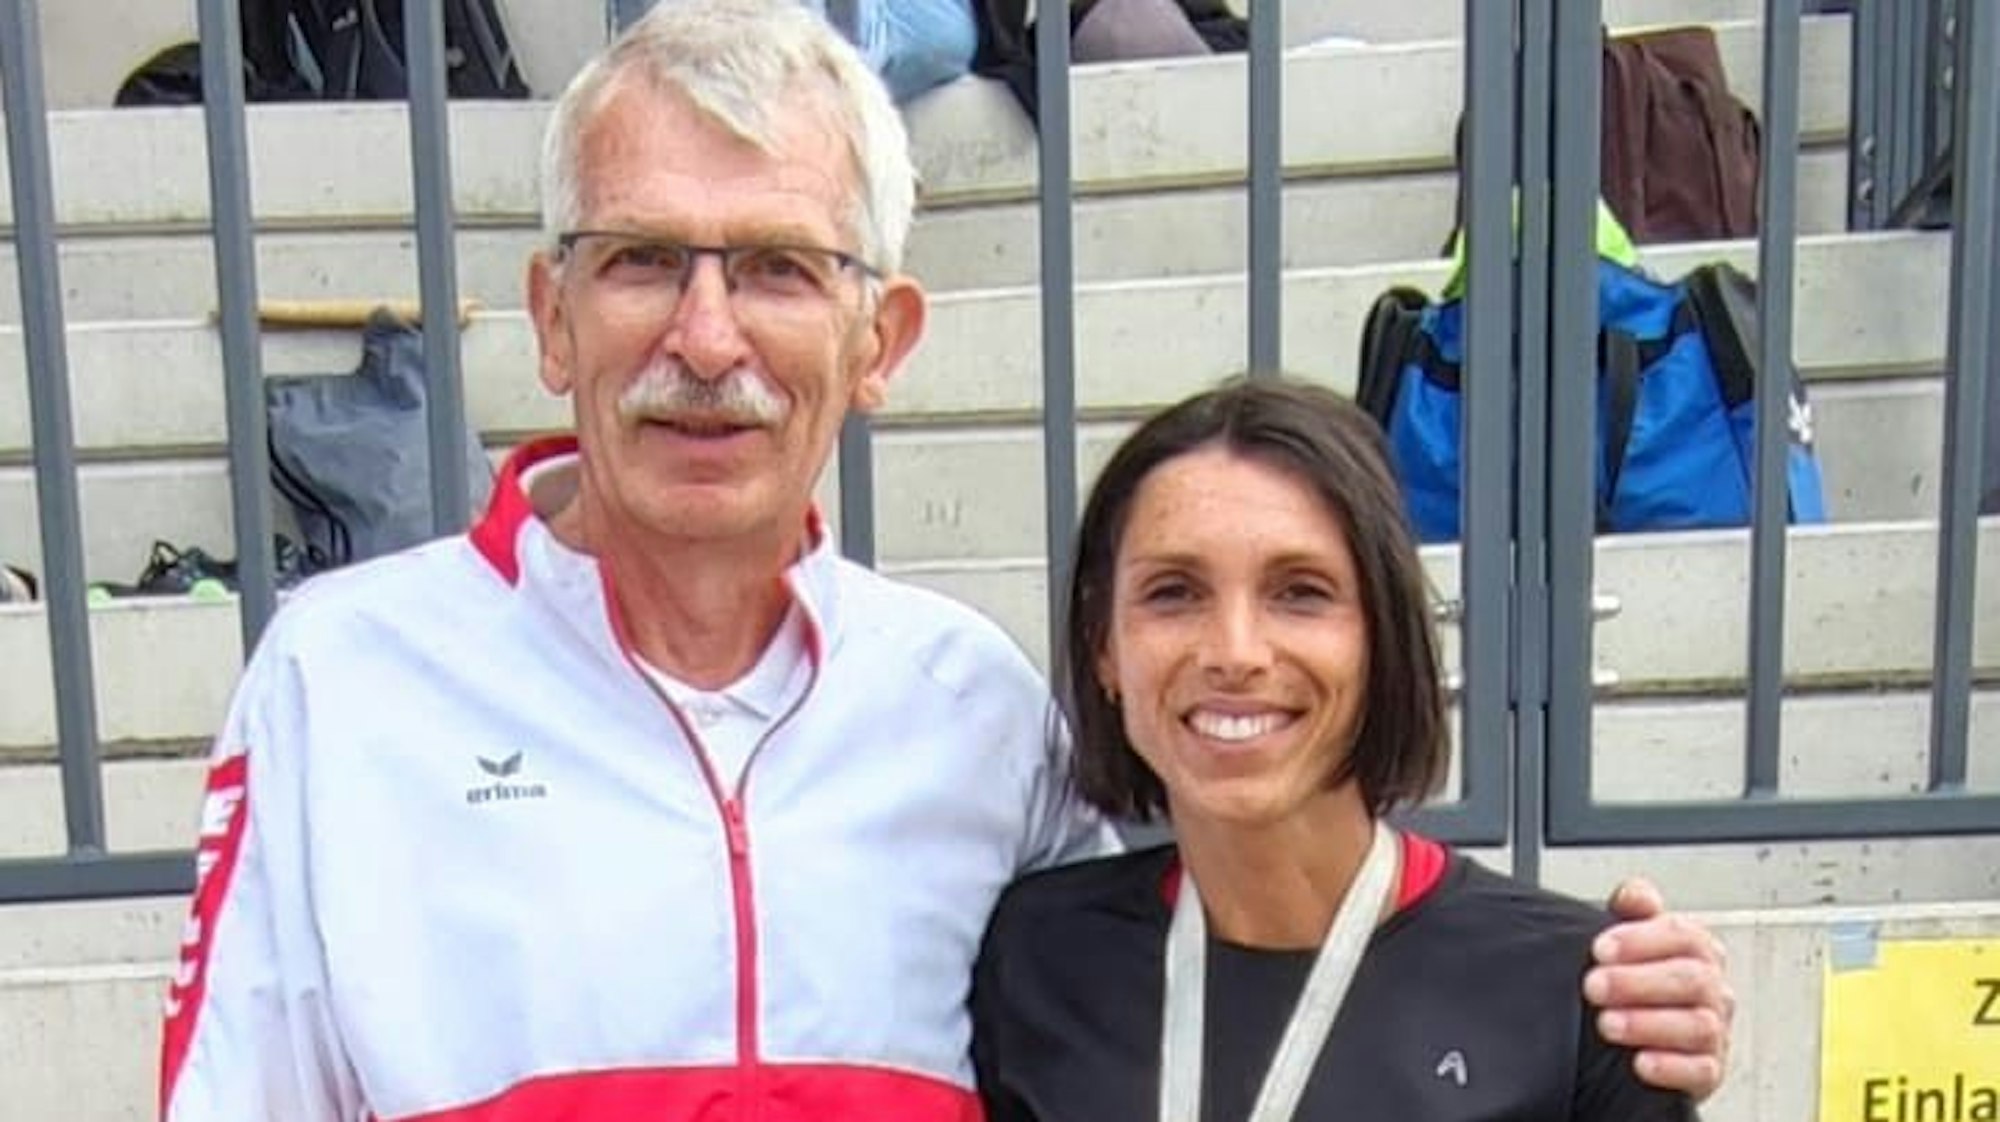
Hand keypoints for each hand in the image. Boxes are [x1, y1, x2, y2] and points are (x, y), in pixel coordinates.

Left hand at [1582, 878, 1734, 1100]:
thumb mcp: (1628, 938)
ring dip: (1649, 1024)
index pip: (1682, 935)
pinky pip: (1702, 1071)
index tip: (1600, 949)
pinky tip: (1641, 1063)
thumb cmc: (1634, 979)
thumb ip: (1633, 909)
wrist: (1636, 1035)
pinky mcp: (1708, 1070)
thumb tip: (1632, 894)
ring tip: (1608, 1024)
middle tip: (1594, 986)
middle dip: (1637, 982)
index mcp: (1695, 949)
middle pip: (1691, 979)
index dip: (1641, 940)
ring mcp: (1714, 1029)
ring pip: (1698, 1025)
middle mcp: (1711, 987)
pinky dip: (1672, 1068)